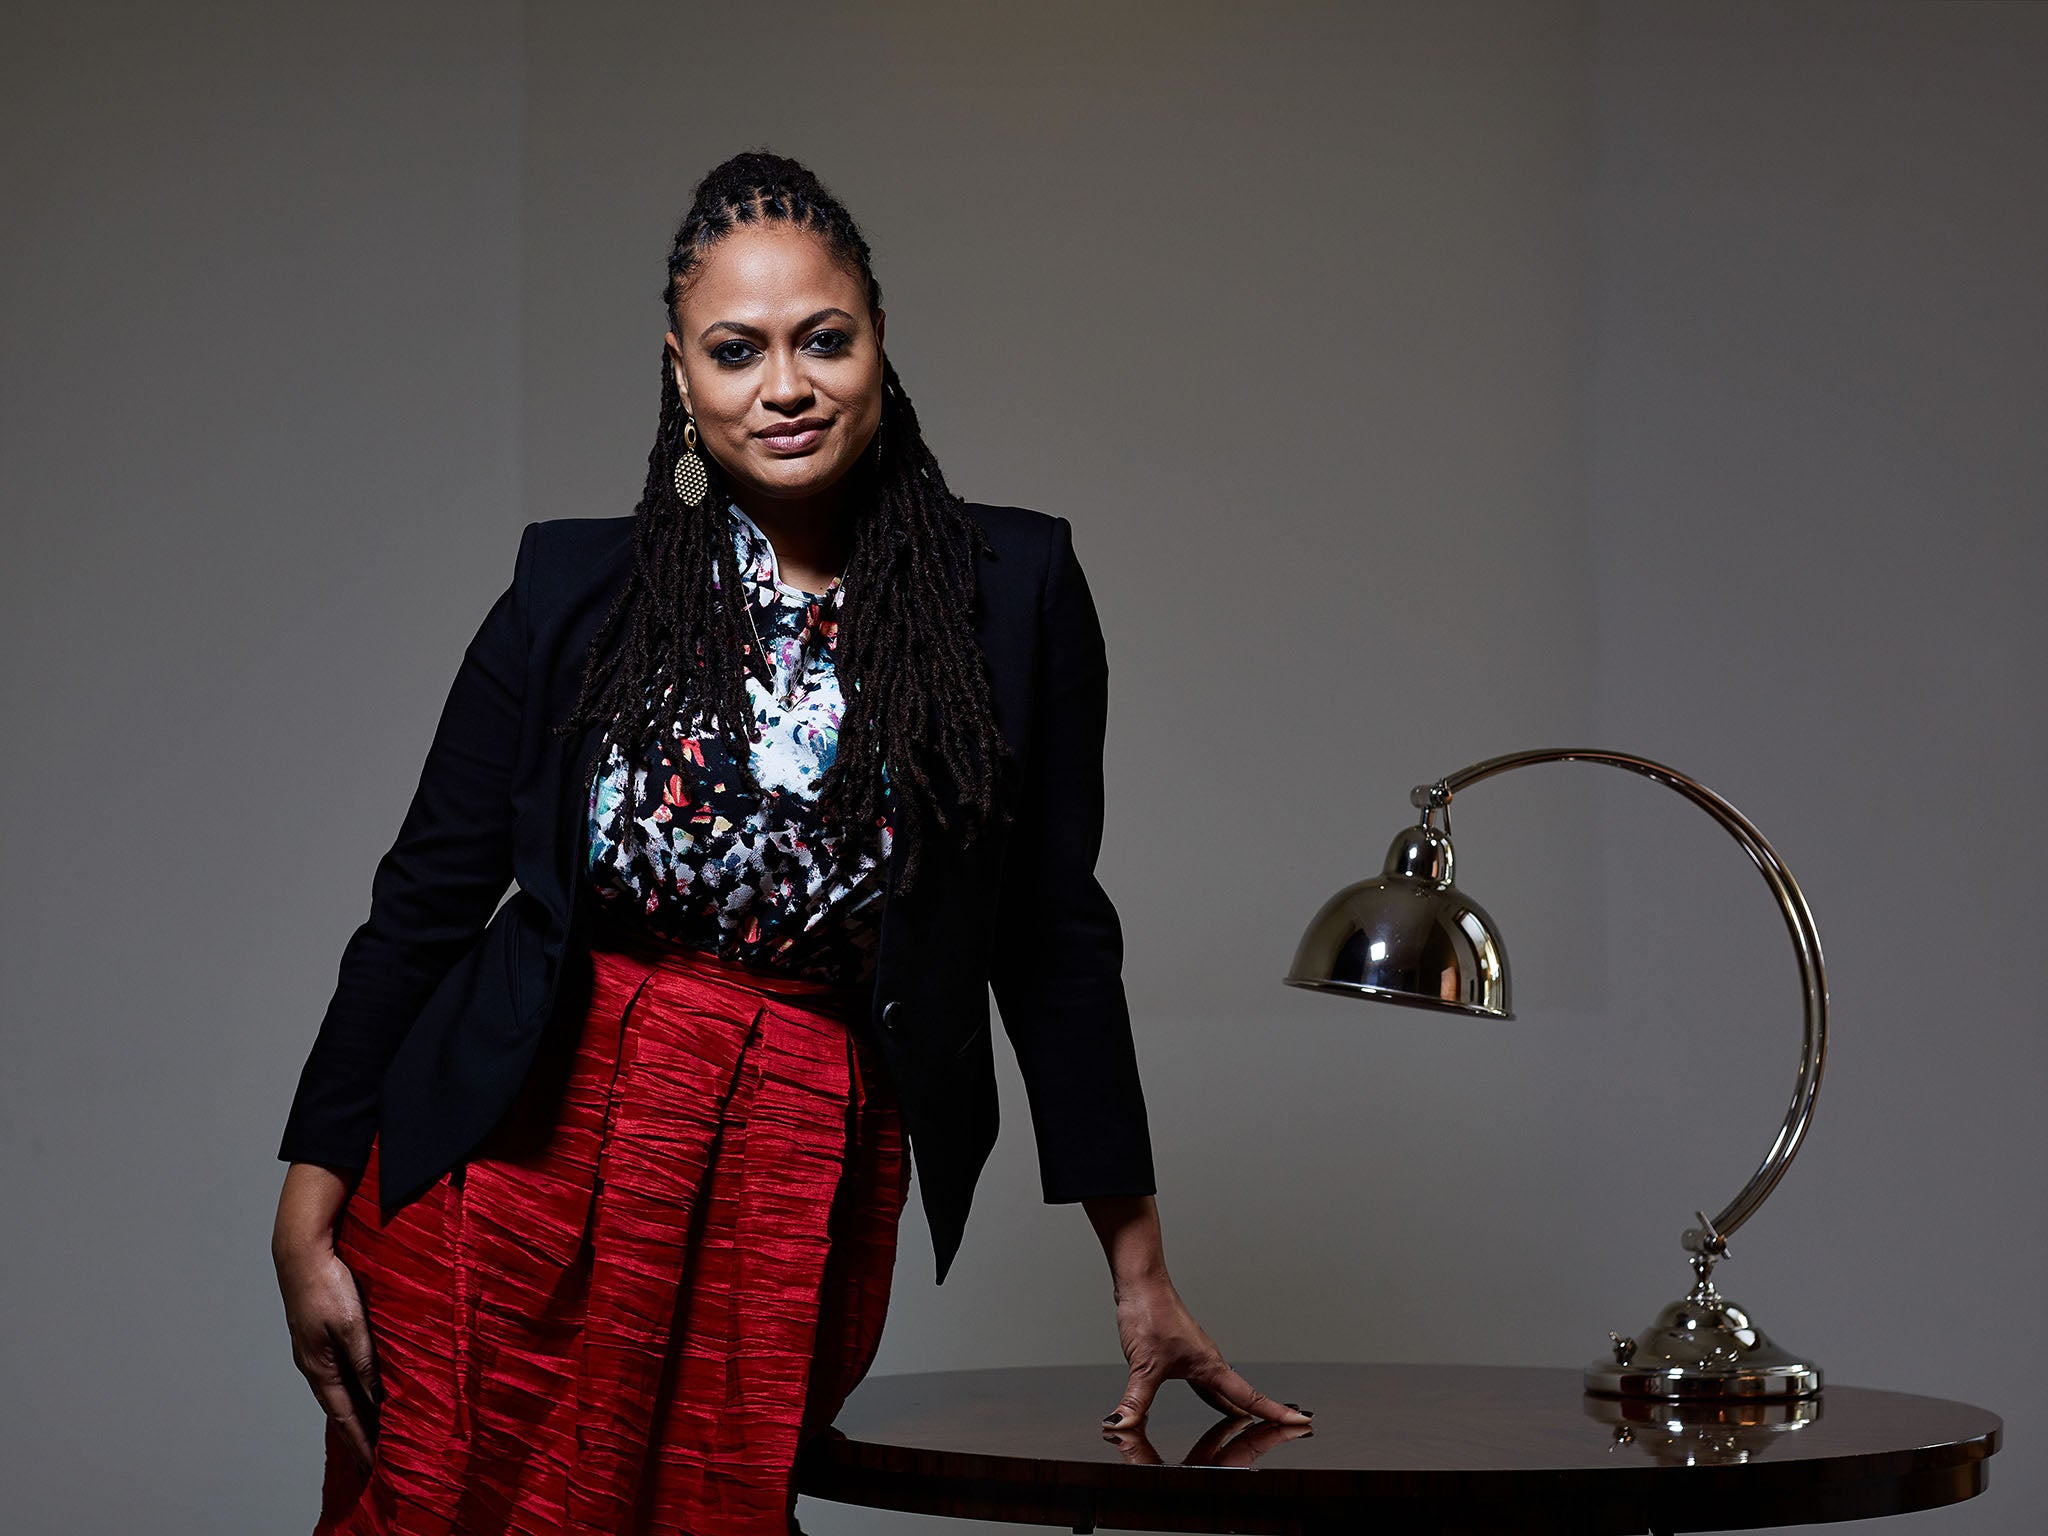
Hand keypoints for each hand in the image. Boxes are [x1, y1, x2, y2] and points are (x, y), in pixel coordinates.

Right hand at [274, 1231, 381, 1470]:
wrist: (301, 1253)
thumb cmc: (328, 1286)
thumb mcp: (353, 1325)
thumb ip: (365, 1360)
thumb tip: (375, 1395)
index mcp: (319, 1366)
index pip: (343, 1413)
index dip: (358, 1439)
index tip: (371, 1463)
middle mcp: (311, 1363)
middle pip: (336, 1406)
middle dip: (353, 1433)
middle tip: (369, 1457)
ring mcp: (310, 1349)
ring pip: (333, 1389)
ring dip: (349, 1411)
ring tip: (364, 1430)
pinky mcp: (313, 1335)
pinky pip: (332, 1372)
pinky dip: (345, 1388)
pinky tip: (354, 1388)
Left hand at [1101, 1273, 1312, 1430]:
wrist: (1140, 1281)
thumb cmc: (1149, 1312)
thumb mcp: (1143, 1365)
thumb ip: (1135, 1401)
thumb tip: (1121, 1424)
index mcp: (1209, 1365)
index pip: (1248, 1397)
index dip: (1275, 1412)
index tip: (1301, 1420)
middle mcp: (1208, 1360)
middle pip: (1239, 1395)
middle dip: (1258, 1416)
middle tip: (1279, 1433)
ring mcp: (1195, 1355)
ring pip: (1221, 1388)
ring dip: (1234, 1406)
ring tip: (1246, 1425)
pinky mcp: (1180, 1351)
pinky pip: (1204, 1380)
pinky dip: (1212, 1395)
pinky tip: (1208, 1399)